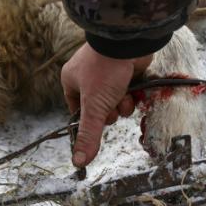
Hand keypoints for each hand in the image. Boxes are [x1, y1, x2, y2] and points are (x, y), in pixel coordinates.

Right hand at [61, 43, 152, 166]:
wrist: (128, 43)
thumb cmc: (105, 71)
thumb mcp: (94, 107)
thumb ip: (88, 135)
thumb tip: (78, 162)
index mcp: (71, 80)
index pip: (77, 110)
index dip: (89, 120)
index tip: (98, 123)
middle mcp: (87, 76)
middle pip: (99, 109)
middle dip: (109, 112)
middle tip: (112, 105)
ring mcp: (107, 73)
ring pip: (115, 102)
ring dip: (122, 104)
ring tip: (124, 96)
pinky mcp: (125, 70)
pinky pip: (127, 91)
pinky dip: (131, 94)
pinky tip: (134, 89)